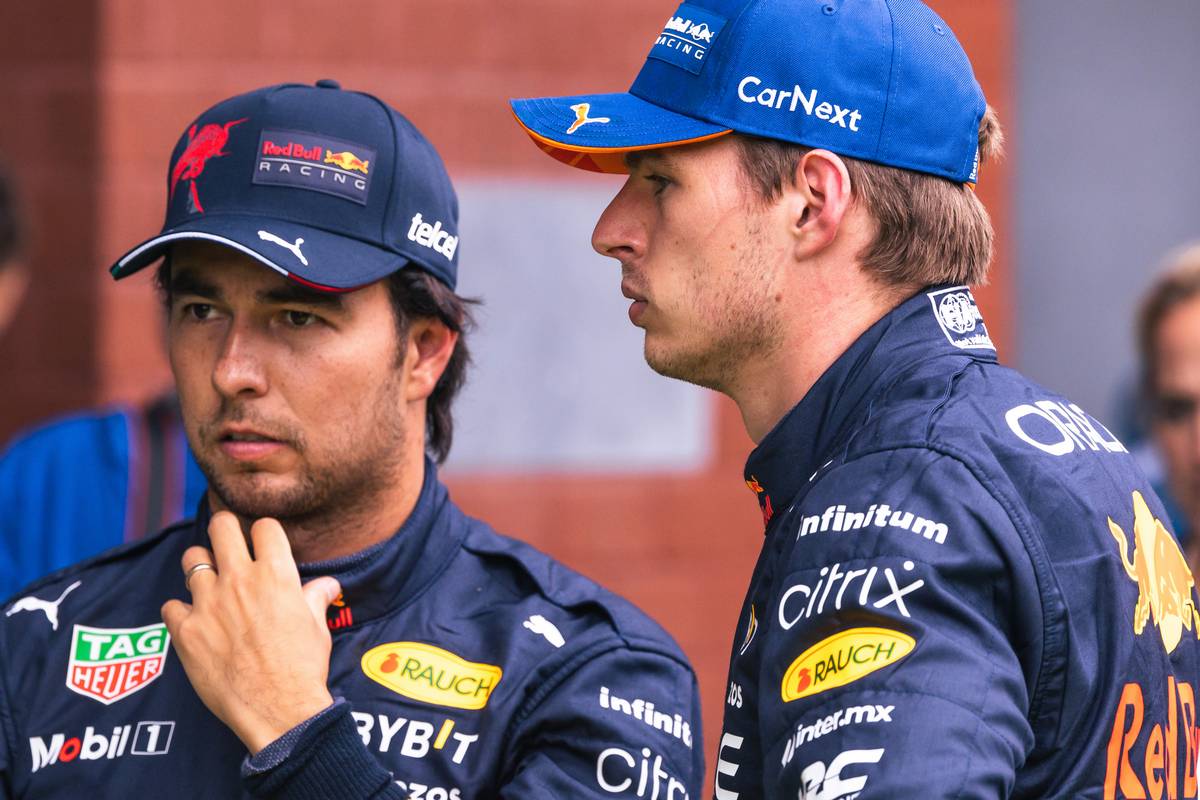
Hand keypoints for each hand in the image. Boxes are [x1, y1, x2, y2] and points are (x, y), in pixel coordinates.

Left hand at [162, 511, 341, 754]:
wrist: (277, 708)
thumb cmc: (302, 667)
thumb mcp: (317, 627)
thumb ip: (315, 598)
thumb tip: (327, 584)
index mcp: (275, 574)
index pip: (264, 526)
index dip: (263, 532)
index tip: (262, 542)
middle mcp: (240, 580)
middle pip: (221, 526)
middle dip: (224, 529)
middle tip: (227, 542)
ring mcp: (209, 603)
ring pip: (192, 559)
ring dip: (200, 566)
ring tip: (207, 580)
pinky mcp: (186, 631)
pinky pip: (171, 606)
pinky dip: (180, 611)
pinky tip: (192, 622)